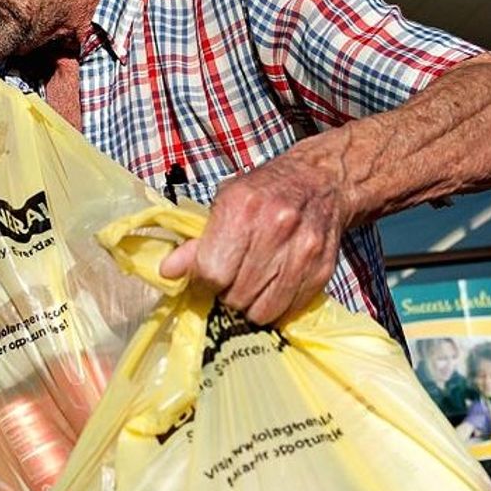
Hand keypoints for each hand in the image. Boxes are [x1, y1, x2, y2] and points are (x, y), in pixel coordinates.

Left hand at [158, 144, 348, 325]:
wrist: (321, 179)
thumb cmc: (265, 190)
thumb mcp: (225, 202)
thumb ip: (197, 240)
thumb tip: (168, 272)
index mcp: (242, 208)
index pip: (212, 271)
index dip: (203, 281)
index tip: (207, 278)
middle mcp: (275, 228)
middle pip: (237, 295)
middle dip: (227, 295)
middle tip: (231, 280)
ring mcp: (303, 251)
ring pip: (264, 311)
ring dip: (252, 306)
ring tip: (252, 286)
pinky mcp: (322, 270)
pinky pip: (289, 310)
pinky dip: (277, 307)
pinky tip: (274, 287)